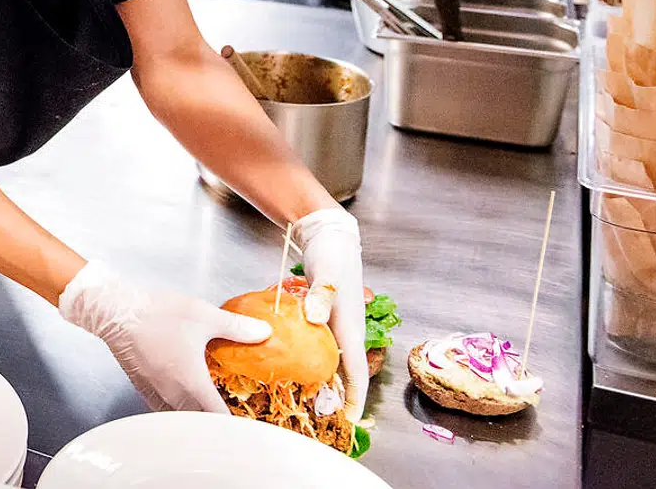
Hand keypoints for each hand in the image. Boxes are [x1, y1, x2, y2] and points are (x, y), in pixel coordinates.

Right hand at [59, 263, 270, 411]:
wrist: (117, 313)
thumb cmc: (158, 315)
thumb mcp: (204, 316)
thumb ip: (236, 327)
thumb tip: (262, 332)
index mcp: (193, 384)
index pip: (219, 419)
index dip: (236, 425)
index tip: (248, 423)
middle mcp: (174, 396)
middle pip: (201, 424)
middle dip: (217, 423)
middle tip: (231, 415)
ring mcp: (156, 394)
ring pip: (181, 419)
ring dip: (196, 417)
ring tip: (208, 407)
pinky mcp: (143, 388)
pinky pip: (164, 410)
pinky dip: (178, 410)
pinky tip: (182, 397)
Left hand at [295, 207, 367, 420]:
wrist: (331, 235)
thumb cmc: (332, 254)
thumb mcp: (325, 271)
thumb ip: (321, 293)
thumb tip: (316, 318)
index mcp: (350, 327)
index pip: (356, 370)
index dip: (355, 397)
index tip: (351, 419)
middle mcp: (347, 330)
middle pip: (345, 372)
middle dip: (336, 396)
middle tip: (320, 416)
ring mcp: (338, 324)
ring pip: (333, 360)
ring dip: (325, 379)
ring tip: (308, 398)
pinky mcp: (326, 317)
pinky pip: (323, 345)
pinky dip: (315, 359)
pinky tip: (298, 363)